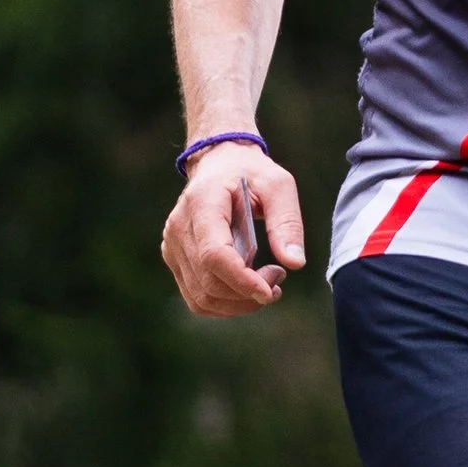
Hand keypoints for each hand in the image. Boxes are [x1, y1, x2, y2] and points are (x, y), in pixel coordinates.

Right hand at [162, 145, 306, 314]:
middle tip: (279, 276)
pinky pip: (196, 296)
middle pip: (209, 282)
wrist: (219, 163)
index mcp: (202, 204)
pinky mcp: (174, 258)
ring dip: (238, 303)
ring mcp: (172, 246)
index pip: (214, 255)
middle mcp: (179, 228)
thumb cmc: (250, 172)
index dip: (241, 280)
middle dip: (248, 292)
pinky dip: (225, 303)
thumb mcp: (278, 185)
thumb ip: (287, 222)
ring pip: (201, 297)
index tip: (270, 291)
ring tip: (267, 285)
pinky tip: (247, 289)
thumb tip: (295, 263)